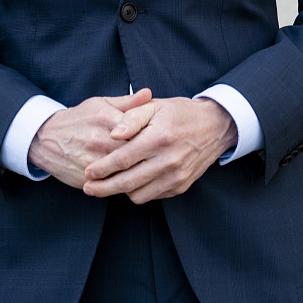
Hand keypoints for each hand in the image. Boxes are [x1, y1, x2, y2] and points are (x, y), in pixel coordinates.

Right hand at [28, 89, 152, 188]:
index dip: (151, 136)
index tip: (161, 139)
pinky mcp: (85, 179)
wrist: (46, 138)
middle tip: (159, 158)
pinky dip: (121, 184)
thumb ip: (127, 102)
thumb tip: (149, 94)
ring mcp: (92, 162)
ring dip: (136, 173)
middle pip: (132, 152)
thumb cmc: (78, 118)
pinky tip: (132, 182)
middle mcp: (99, 141)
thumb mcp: (101, 103)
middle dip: (146, 156)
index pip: (137, 129)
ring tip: (149, 172)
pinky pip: (109, 185)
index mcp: (106, 119)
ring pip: (122, 172)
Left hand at [82, 97, 237, 203]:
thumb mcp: (155, 106)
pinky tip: (132, 182)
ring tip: (110, 183)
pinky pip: (153, 196)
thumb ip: (132, 117)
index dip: (102, 168)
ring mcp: (175, 176)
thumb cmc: (180, 113)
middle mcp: (168, 161)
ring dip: (121, 191)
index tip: (88, 172)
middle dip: (103, 188)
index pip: (123, 159)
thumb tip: (113, 133)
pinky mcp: (180, 186)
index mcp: (158, 138)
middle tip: (88, 188)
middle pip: (127, 183)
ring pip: (139, 195)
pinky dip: (139, 192)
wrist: (214, 127)